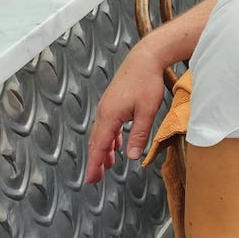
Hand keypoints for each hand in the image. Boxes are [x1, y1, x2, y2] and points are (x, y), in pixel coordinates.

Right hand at [85, 44, 168, 183]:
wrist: (145, 57)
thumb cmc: (147, 81)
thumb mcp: (147, 111)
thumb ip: (139, 135)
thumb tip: (133, 155)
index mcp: (109, 116)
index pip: (99, 146)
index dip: (95, 164)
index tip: (91, 179)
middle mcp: (104, 111)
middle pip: (96, 141)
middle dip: (96, 160)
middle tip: (96, 178)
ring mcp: (107, 105)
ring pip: (102, 133)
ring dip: (103, 149)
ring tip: (107, 165)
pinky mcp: (113, 101)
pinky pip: (108, 124)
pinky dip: (109, 137)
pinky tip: (115, 143)